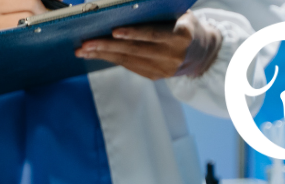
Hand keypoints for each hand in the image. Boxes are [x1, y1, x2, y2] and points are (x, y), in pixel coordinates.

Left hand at [75, 11, 221, 79]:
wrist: (201, 53)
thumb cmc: (185, 25)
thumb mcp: (180, 14)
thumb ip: (158, 11)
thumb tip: (127, 4)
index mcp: (181, 36)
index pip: (153, 34)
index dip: (134, 33)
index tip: (114, 31)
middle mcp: (173, 55)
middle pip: (135, 50)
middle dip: (107, 46)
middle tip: (85, 44)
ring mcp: (164, 69)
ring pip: (128, 60)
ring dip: (103, 55)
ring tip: (82, 50)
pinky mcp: (155, 76)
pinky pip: (129, 66)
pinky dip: (110, 59)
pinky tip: (95, 54)